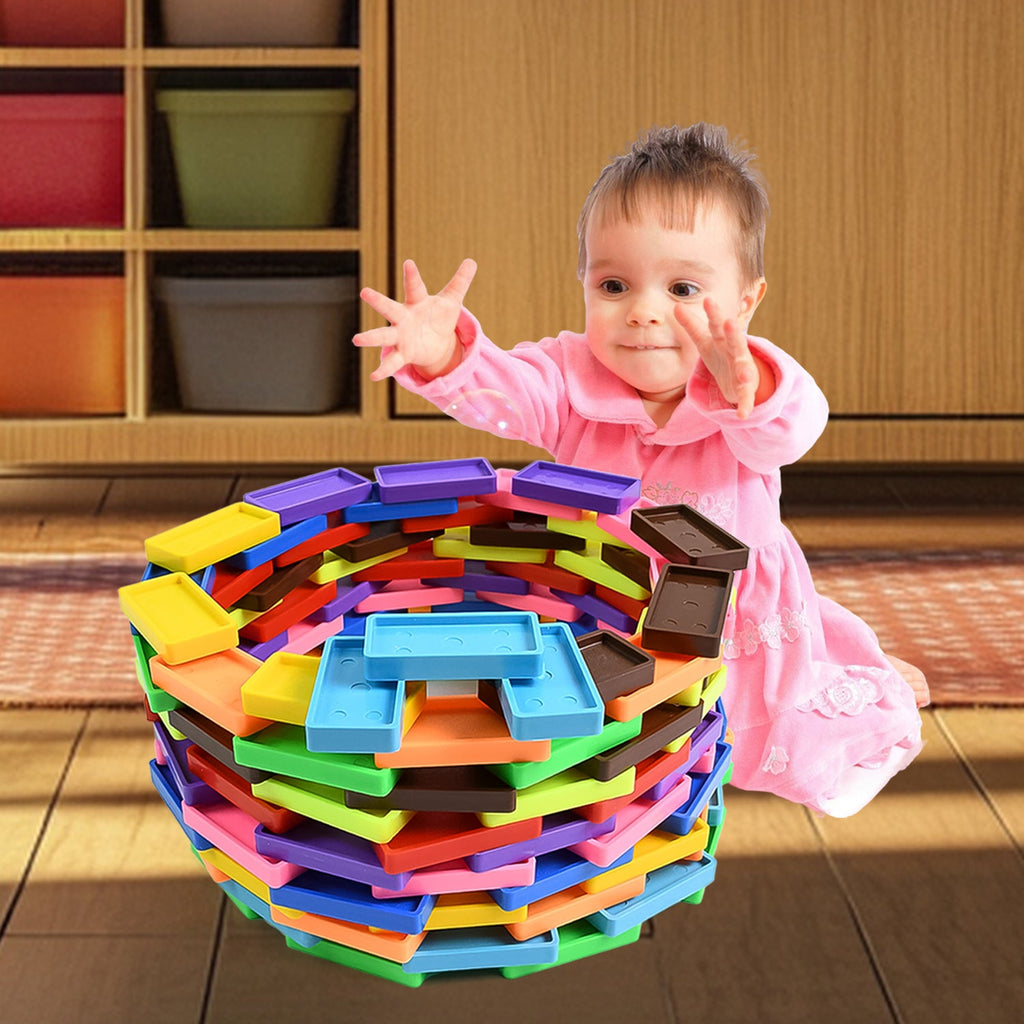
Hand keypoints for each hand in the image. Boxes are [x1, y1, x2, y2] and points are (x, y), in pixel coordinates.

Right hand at [354, 258, 476, 380]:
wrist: (437, 343)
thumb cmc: (440, 317)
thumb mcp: (451, 301)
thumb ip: (460, 282)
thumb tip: (472, 261)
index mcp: (416, 302)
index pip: (414, 287)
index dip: (412, 275)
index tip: (409, 263)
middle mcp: (404, 318)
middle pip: (389, 308)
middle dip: (378, 301)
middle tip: (364, 292)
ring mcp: (401, 336)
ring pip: (383, 336)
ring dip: (370, 338)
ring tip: (356, 339)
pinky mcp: (404, 354)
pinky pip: (393, 362)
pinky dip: (384, 370)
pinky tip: (374, 376)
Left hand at [675, 296, 759, 418]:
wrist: (740, 380)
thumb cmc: (721, 356)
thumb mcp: (705, 342)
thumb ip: (692, 325)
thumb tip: (675, 306)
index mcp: (723, 340)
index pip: (717, 324)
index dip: (713, 313)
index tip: (708, 300)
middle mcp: (736, 352)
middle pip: (735, 340)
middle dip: (733, 333)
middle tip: (730, 323)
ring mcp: (743, 370)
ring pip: (745, 368)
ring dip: (745, 370)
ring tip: (745, 374)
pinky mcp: (745, 390)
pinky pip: (746, 398)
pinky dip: (745, 405)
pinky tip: (741, 414)